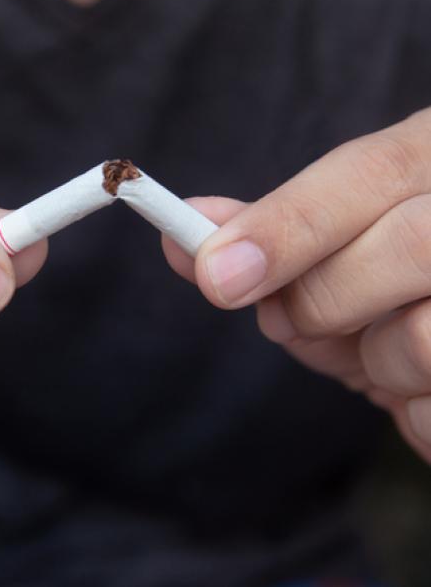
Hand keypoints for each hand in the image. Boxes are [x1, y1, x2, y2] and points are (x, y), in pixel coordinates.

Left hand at [163, 108, 430, 462]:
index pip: (371, 173)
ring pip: (423, 338)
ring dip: (377, 362)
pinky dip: (413, 415)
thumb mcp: (331, 252)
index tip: (216, 273)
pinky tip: (424, 387)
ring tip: (389, 349)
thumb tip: (181, 239)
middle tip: (287, 320)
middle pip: (406, 243)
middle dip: (323, 298)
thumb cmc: (389, 282)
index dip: (286, 225)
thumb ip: (262, 237)